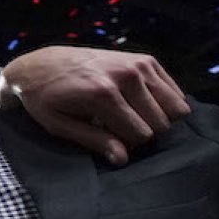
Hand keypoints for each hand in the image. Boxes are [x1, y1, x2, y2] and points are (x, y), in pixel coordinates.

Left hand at [0, 46, 189, 164]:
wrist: (41, 64)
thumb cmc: (45, 98)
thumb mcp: (59, 125)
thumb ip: (94, 141)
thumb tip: (123, 159)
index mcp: (103, 94)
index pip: (141, 134)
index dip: (128, 144)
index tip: (110, 138)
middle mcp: (126, 75)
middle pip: (161, 123)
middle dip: (144, 132)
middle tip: (120, 127)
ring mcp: (139, 64)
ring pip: (176, 107)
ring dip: (158, 117)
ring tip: (132, 115)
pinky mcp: (146, 59)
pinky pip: (175, 90)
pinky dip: (163, 101)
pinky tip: (140, 103)